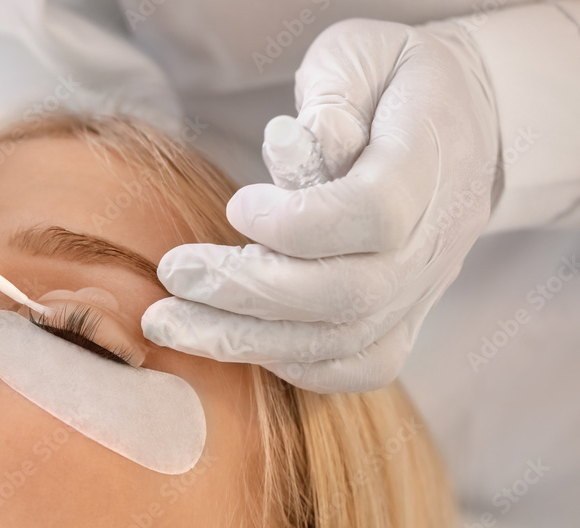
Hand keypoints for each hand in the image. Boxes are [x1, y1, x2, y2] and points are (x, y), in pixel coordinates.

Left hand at [142, 18, 499, 392]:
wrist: (465, 123)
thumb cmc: (394, 81)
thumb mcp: (362, 56)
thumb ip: (331, 96)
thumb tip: (288, 146)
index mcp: (430, 163)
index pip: (372, 215)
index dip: (296, 224)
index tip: (234, 207)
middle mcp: (435, 239)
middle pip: (347, 294)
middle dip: (245, 292)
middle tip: (173, 275)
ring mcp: (424, 287)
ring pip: (342, 341)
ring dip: (245, 340)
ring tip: (169, 323)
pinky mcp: (407, 316)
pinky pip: (358, 365)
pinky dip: (291, 364)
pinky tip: (230, 341)